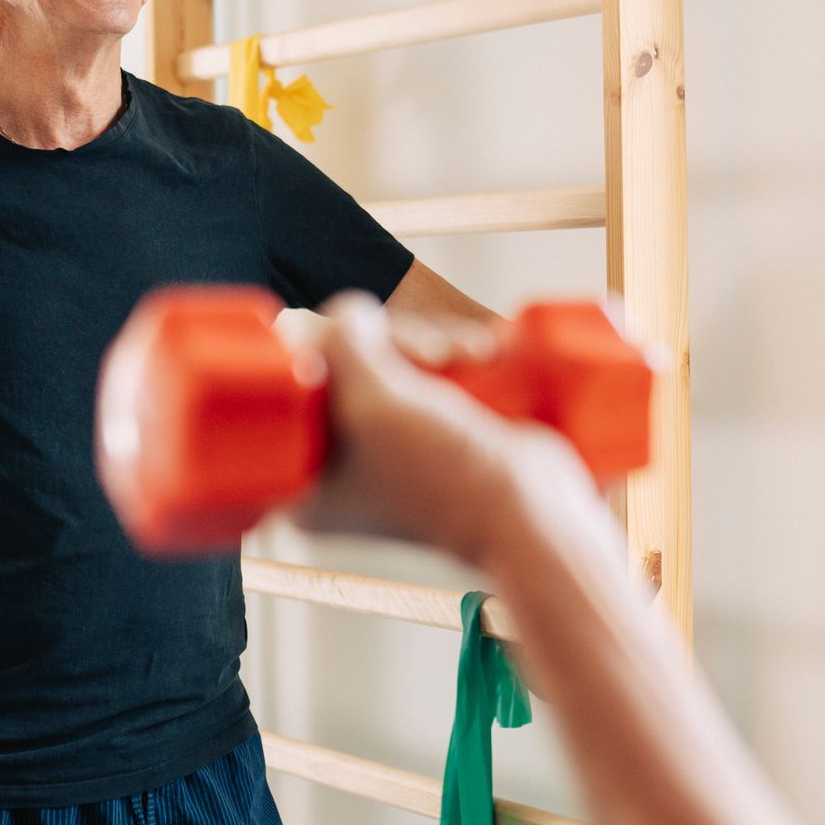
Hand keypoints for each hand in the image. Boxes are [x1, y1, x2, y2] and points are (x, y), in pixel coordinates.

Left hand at [289, 294, 599, 564]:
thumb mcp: (375, 399)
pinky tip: (481, 353)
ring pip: (391, 360)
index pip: (291, 386)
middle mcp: (340, 467)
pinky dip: (453, 356)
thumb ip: (343, 342)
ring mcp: (391, 449)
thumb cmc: (444, 472)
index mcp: (306, 482)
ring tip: (472, 355)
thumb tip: (351, 313)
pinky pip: (426, 374)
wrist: (533, 511)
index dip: (329, 347)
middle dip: (395, 344)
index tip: (372, 347)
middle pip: (345, 364)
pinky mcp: (435, 434)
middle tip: (432, 357)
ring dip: (433, 343)